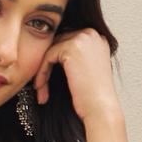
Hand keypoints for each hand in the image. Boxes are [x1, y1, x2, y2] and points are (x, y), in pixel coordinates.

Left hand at [43, 26, 128, 141]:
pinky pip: (47, 56)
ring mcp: (82, 38)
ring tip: (41, 89)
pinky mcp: (71, 48)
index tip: (48, 78)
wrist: (101, 108)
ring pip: (51, 50)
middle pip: (58, 42)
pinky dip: (41, 73)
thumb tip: (53, 50)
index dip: (56, 59)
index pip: (67, 39)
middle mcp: (91, 34)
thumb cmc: (94, 94)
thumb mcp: (88, 67)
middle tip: (41, 86)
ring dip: (42, 70)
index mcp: (97, 37)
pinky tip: (40, 88)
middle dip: (48, 64)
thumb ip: (76, 55)